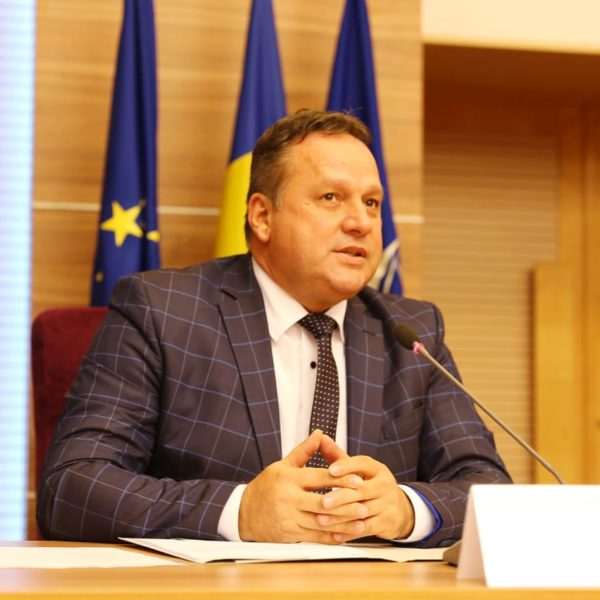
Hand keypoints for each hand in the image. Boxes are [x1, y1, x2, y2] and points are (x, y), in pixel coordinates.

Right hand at [238, 430, 366, 542]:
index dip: (341, 479)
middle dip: (346, 504)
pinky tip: (345, 535)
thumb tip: (320, 434)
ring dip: (343, 523)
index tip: (359, 480)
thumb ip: (304, 451)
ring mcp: (289, 518)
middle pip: (322, 502)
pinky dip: (331, 537)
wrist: (243, 513)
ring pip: (321, 522)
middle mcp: (289, 499)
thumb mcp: (282, 465)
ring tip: (361, 522)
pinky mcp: (290, 534)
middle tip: (365, 503)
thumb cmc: (265, 487)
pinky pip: (314, 537)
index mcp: (288, 479)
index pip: (319, 478)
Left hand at [320, 456, 414, 541]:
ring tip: (321, 520)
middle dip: (340, 497)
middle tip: (322, 502)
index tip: (331, 470)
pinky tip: (334, 534)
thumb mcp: (359, 470)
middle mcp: (385, 485)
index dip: (346, 467)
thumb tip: (320, 437)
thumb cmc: (371, 485)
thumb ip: (338, 456)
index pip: (362, 464)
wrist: (400, 509)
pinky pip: (366, 529)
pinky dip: (349, 532)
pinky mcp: (387, 522)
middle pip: (361, 491)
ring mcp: (388, 504)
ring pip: (362, 512)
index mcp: (377, 469)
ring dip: (340, 518)